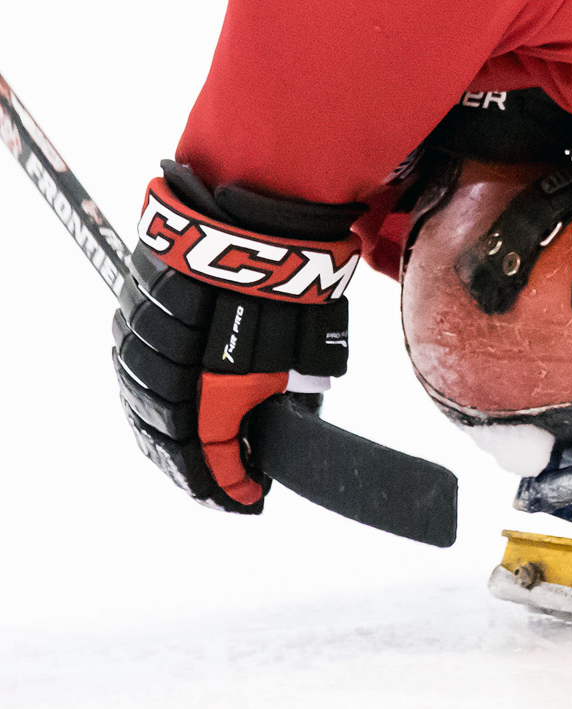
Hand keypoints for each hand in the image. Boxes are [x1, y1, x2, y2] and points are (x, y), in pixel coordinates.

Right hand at [112, 162, 364, 509]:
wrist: (258, 206)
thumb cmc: (290, 277)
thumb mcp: (304, 346)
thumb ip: (289, 392)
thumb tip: (288, 430)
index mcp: (210, 379)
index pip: (209, 451)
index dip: (229, 484)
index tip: (251, 502)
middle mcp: (166, 364)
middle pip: (166, 437)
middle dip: (193, 473)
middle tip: (224, 494)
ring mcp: (141, 335)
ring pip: (141, 407)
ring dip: (164, 445)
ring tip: (192, 470)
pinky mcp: (130, 311)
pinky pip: (131, 372)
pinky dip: (147, 405)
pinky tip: (164, 422)